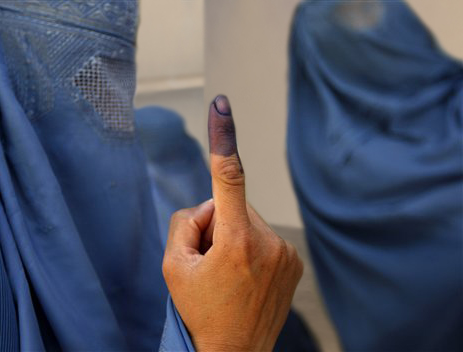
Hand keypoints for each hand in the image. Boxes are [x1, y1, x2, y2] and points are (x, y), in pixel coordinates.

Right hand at [162, 95, 302, 351]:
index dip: (223, 137)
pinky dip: (251, 248)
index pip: (228, 177)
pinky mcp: (294, 262)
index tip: (222, 105)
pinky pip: (264, 237)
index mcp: (236, 241)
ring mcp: (286, 253)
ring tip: (228, 275)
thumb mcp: (174, 267)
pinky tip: (245, 277)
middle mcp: (268, 242)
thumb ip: (185, 223)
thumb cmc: (200, 312)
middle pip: (231, 206)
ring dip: (233, 237)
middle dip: (216, 224)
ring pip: (248, 222)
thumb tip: (209, 207)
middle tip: (209, 263)